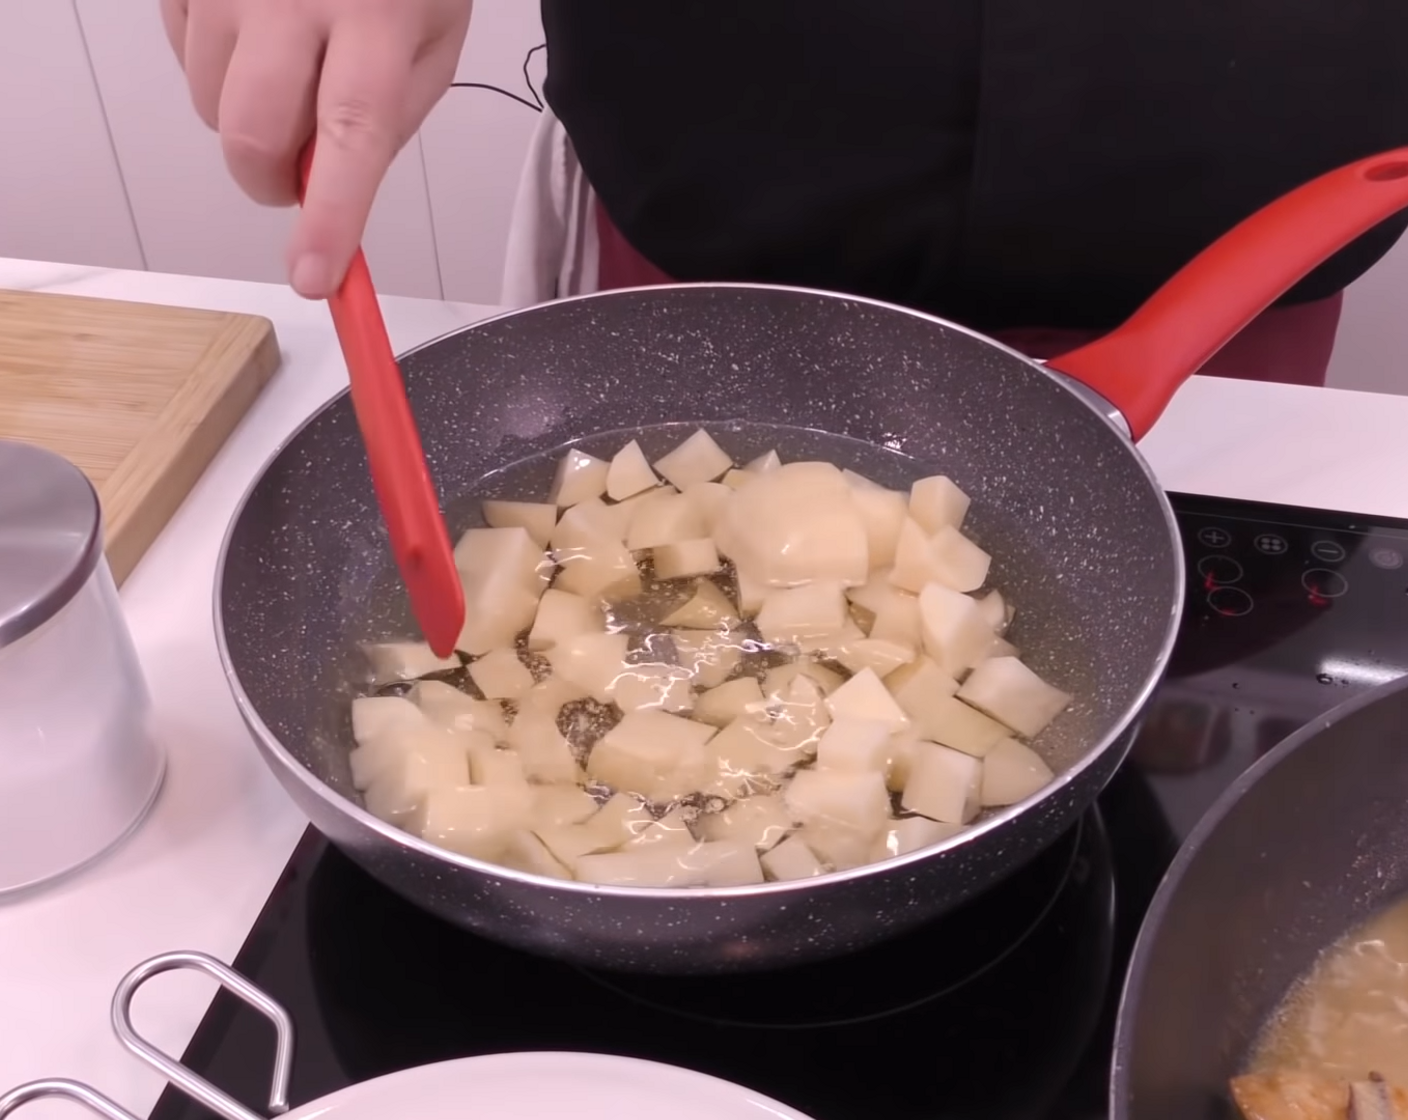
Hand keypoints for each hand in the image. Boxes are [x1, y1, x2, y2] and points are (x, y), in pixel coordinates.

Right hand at [161, 0, 472, 297]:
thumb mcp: (432, 39)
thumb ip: (387, 118)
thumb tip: (330, 190)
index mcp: (376, 15)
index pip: (350, 134)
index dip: (328, 216)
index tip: (314, 277)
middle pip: (251, 131)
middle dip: (270, 182)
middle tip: (300, 178)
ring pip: (211, 104)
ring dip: (249, 122)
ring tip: (290, 73)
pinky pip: (184, 56)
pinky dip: (221, 70)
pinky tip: (258, 36)